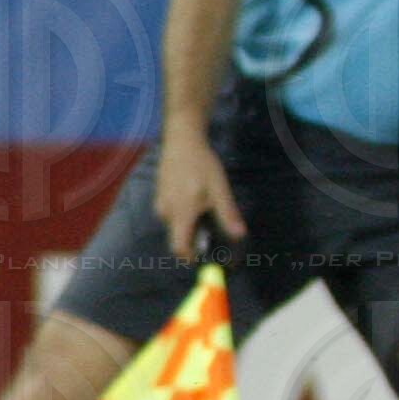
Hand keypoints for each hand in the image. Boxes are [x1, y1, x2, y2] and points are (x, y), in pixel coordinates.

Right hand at [154, 133, 245, 263]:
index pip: (179, 247)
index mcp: (180, 214)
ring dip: (189, 224)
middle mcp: (165, 212)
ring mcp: (160, 203)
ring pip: (175, 224)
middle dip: (193, 238)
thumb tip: (239, 235)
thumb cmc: (202, 165)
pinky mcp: (159, 195)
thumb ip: (228, 214)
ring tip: (205, 208)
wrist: (182, 141)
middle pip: (178, 236)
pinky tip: (195, 198)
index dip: (189, 256)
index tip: (202, 257)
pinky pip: (171, 212)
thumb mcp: (220, 190)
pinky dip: (183, 213)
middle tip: (210, 229)